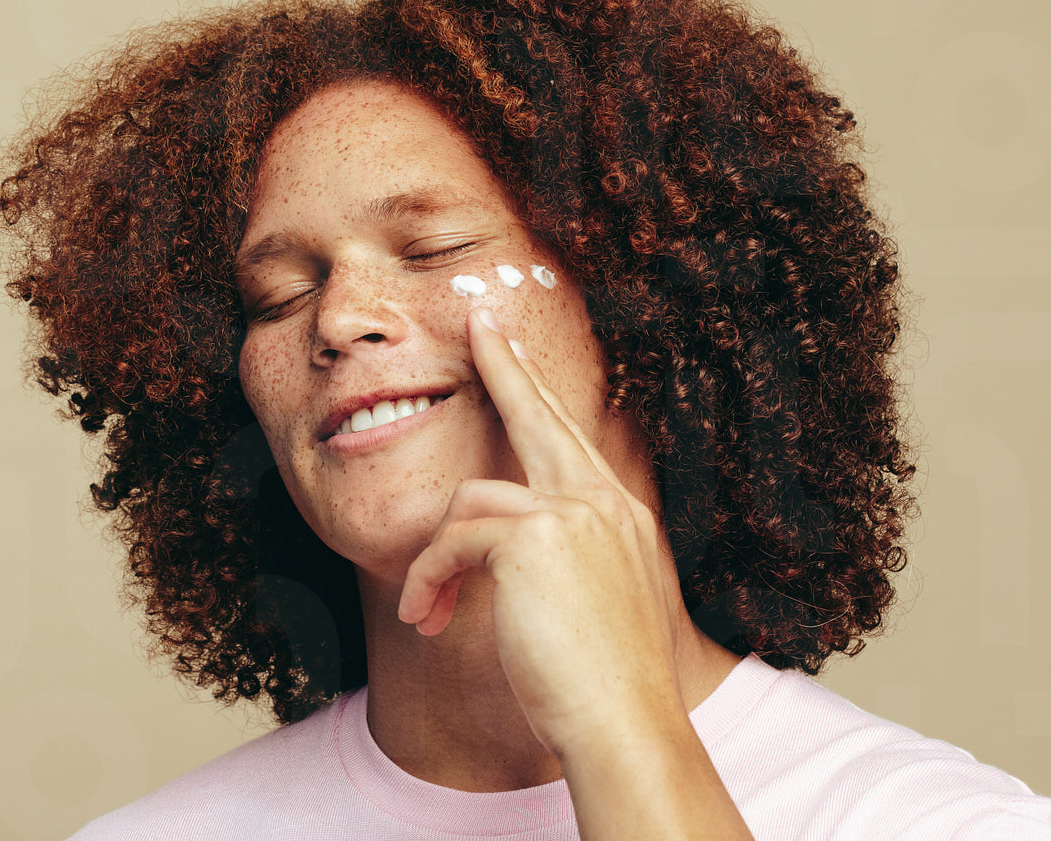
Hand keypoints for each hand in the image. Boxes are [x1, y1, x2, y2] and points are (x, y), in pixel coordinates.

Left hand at [396, 306, 685, 758]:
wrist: (624, 724)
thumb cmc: (604, 684)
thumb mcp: (591, 606)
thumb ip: (562, 562)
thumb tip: (507, 548)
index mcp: (619, 516)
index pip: (571, 439)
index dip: (539, 395)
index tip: (514, 351)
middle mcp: (602, 502)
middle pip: (541, 416)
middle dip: (507, 367)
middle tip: (479, 326)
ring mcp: (572, 512)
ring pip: (470, 504)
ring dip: (435, 561)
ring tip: (426, 611)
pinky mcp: (532, 536)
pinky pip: (452, 542)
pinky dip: (428, 580)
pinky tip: (428, 619)